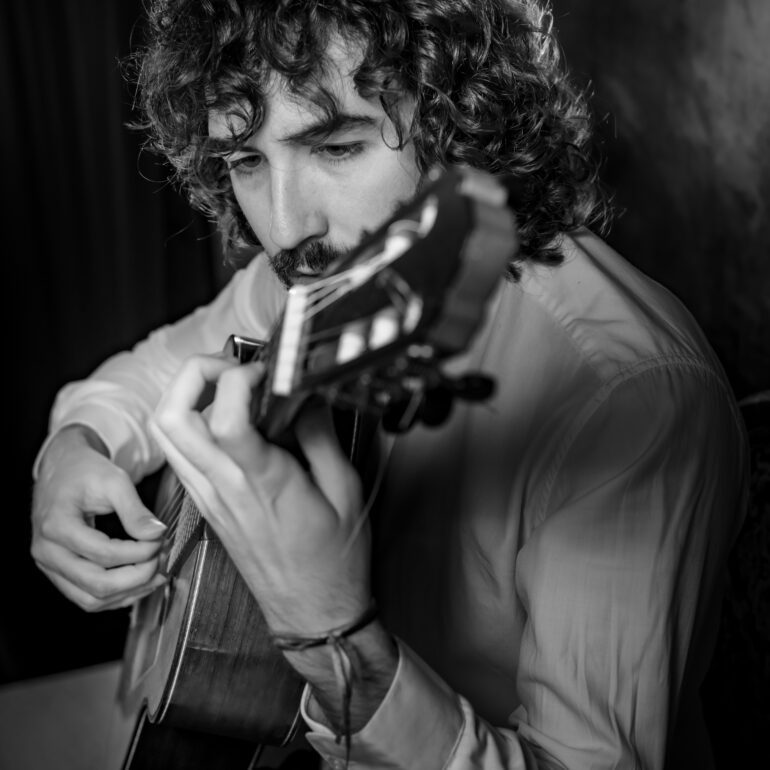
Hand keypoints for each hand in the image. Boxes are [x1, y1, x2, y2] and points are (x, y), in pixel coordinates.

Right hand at [31, 425, 166, 610]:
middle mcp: (47, 552)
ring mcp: (49, 566)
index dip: (138, 552)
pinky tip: (140, 582)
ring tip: (156, 574)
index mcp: (56, 526)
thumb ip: (135, 510)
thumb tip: (157, 534)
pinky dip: (116, 596)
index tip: (160, 540)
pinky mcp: (58, 573)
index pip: (104, 554)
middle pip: (97, 584)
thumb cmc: (84, 472)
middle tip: (161, 559)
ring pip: (91, 600)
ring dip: (129, 592)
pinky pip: (87, 598)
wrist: (61, 469)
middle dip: (138, 577)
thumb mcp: (114, 481)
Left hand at [148, 354, 370, 634]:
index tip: (267, 372)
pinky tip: (226, 420)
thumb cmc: (332, 559)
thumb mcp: (345, 491)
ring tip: (226, 385)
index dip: (240, 378)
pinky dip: (190, 423)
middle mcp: (223, 486)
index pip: (224, 417)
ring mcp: (208, 497)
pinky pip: (178, 454)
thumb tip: (306, 398)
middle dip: (195, 372)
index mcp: (262, 482)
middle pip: (171, 417)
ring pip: (165, 434)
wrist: (311, 610)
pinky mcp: (206, 505)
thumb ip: (321, 437)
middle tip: (232, 365)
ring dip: (185, 396)